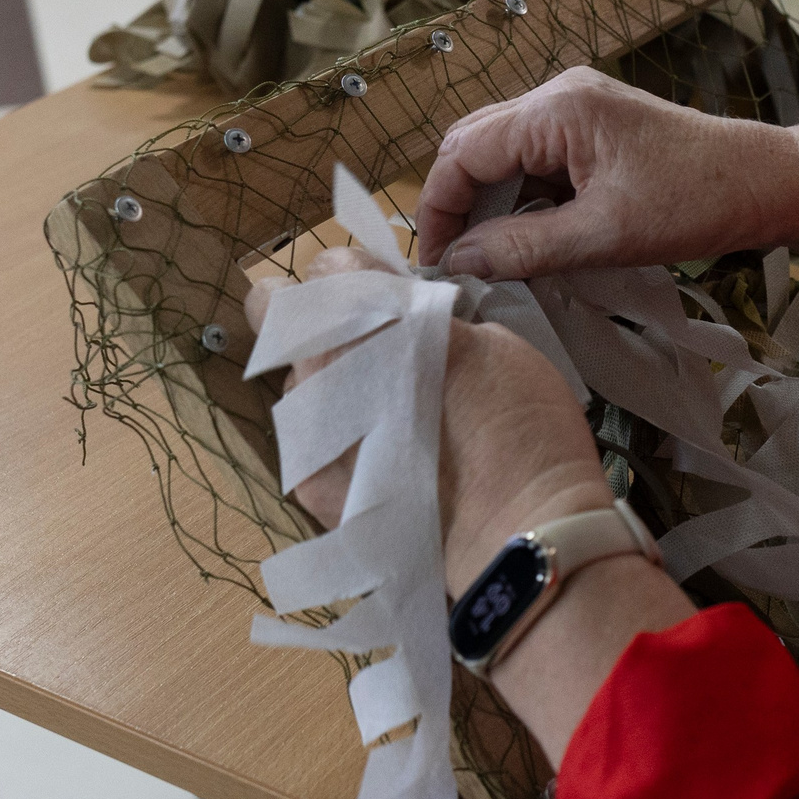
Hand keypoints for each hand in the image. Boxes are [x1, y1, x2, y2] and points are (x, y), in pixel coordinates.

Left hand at [244, 247, 610, 598]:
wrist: (515, 532)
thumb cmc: (520, 424)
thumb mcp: (496, 341)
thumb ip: (437, 325)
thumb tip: (417, 330)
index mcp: (369, 313)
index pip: (326, 265)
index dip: (354, 274)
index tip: (381, 291)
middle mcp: (321, 362)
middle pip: (278, 316)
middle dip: (313, 321)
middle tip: (361, 344)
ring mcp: (307, 428)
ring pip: (298, 387)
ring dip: (329, 389)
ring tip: (385, 423)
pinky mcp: (309, 485)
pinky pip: (310, 446)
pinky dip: (338, 446)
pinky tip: (382, 467)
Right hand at [416, 67, 798, 279]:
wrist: (770, 182)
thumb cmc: (699, 201)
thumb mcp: (604, 236)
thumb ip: (524, 247)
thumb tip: (461, 262)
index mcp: (557, 109)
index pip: (462, 153)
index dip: (438, 210)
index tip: (435, 264)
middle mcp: (560, 95)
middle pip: (474, 145)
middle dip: (458, 205)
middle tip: (457, 265)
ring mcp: (578, 107)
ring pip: (503, 153)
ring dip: (491, 204)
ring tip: (492, 258)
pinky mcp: (595, 127)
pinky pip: (536, 159)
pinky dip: (523, 198)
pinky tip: (530, 238)